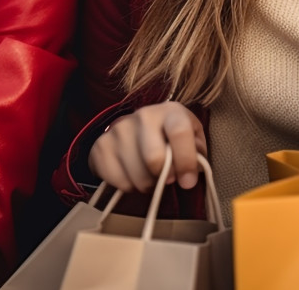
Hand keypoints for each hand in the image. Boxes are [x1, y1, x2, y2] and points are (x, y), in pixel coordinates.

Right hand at [88, 101, 206, 192]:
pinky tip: (133, 175)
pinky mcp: (101, 146)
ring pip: (136, 176)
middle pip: (153, 159)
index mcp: (170, 111)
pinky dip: (128, 186)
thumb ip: (197, 155)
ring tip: (150, 176)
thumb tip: (190, 174)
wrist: (138, 130)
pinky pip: (118, 181)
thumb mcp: (193, 140)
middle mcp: (143, 115)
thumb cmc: (172, 138)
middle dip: (164, 178)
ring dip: (147, 185)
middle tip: (166, 179)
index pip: (179, 132)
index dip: (186, 161)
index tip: (188, 182)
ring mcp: (118, 129)